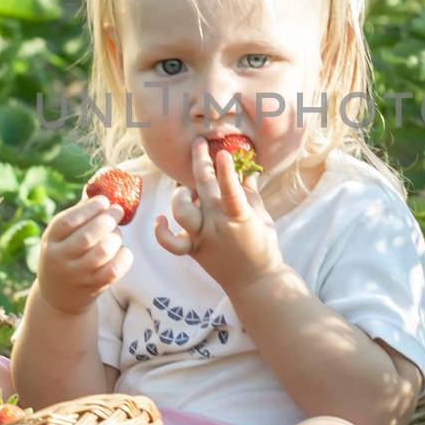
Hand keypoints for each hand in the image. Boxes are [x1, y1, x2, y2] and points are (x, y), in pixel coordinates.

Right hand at [35, 194, 130, 315]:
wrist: (59, 298)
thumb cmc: (64, 255)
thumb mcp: (60, 237)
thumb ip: (78, 215)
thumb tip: (102, 188)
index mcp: (50, 241)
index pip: (66, 222)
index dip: (88, 209)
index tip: (104, 201)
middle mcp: (61, 259)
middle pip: (87, 237)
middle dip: (107, 220)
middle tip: (118, 211)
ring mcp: (77, 275)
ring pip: (102, 252)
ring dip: (116, 237)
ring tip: (117, 233)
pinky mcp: (93, 288)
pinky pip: (114, 270)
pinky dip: (124, 257)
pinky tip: (123, 250)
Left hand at [154, 135, 283, 295]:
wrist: (255, 282)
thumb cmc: (263, 245)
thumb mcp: (261, 215)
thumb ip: (250, 190)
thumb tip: (246, 167)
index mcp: (239, 215)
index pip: (231, 190)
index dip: (226, 171)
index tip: (222, 152)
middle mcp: (218, 224)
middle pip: (203, 188)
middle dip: (200, 161)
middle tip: (198, 143)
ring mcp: (203, 237)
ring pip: (182, 212)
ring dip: (181, 195)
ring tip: (187, 191)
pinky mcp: (193, 250)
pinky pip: (171, 243)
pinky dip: (162, 231)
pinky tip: (161, 219)